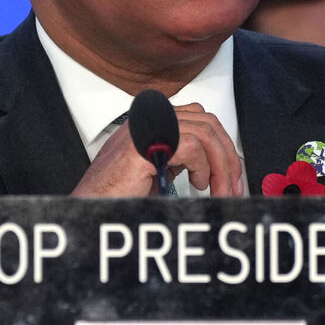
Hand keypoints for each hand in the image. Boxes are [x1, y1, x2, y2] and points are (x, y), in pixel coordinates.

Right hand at [71, 103, 243, 196]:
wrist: (91, 206)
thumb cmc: (119, 193)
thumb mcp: (161, 171)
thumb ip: (184, 160)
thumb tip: (221, 167)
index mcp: (153, 120)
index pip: (201, 119)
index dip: (223, 146)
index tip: (232, 175)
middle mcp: (149, 118)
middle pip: (207, 122)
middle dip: (227, 157)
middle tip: (233, 186)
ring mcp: (144, 128)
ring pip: (204, 133)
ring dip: (220, 167)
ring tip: (218, 191)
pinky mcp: (143, 145)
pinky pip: (191, 145)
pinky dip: (202, 167)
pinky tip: (197, 184)